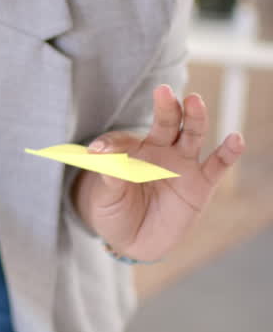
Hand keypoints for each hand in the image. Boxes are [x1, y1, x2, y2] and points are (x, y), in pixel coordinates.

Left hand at [76, 85, 244, 262]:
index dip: (111, 144)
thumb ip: (109, 176)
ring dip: (195, 117)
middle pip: (166, 122)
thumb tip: (101, 156)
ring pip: (192, 135)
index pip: (123, 139)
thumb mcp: (106, 197)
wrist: (135, 240)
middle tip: (163, 91)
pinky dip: (228, 151)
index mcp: (132, 148)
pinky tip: (236, 138)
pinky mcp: (201, 184)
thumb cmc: (115, 211)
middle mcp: (160, 149)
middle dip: (166, 107)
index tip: (96, 152)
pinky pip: (217, 165)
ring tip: (194, 102)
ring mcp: (182, 164)